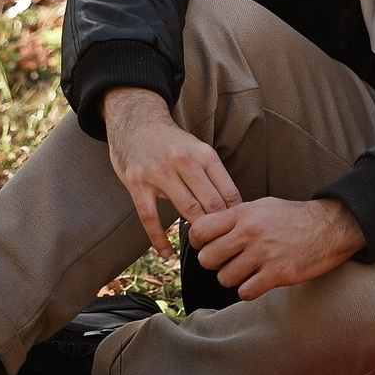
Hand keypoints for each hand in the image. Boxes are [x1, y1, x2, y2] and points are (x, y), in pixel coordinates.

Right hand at [102, 88, 241, 256]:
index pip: (228, 192)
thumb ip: (212, 175)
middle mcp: (184, 161)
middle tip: (225, 247)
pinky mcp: (137, 183)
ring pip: (186, 209)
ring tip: (203, 248)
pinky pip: (150, 218)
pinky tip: (168, 253)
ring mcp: (159, 172)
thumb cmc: (171, 142)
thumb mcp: (197, 149)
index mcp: (204, 154)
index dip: (236, 217)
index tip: (239, 234)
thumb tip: (234, 208)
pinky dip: (159, 239)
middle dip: (220, 228)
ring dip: (197, 233)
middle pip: (210, 203)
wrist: (136, 121)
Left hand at [187, 197, 364, 297]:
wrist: (330, 227)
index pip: (199, 231)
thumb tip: (209, 228)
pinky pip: (245, 292)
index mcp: (243, 213)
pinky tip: (259, 282)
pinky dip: (250, 290)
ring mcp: (263, 254)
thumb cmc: (294, 217)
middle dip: (216, 264)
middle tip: (230, 262)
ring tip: (248, 271)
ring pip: (225, 278)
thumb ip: (235, 217)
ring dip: (234, 279)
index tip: (208, 247)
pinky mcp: (277, 274)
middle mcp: (249, 232)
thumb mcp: (261, 206)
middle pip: (207, 259)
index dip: (198, 243)